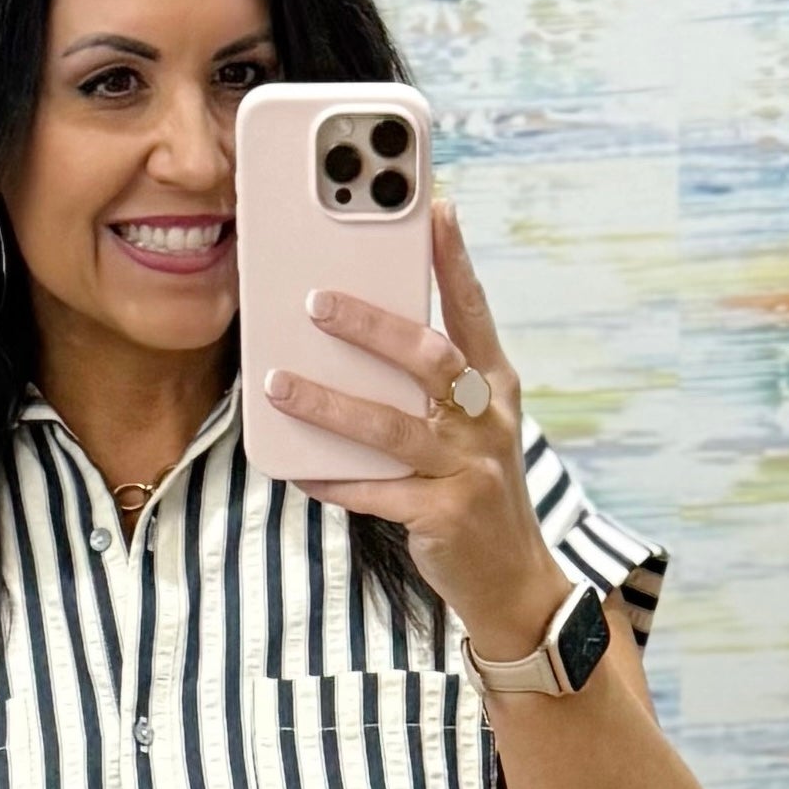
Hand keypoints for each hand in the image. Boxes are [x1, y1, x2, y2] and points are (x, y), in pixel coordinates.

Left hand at [263, 195, 572, 661]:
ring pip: (391, 427)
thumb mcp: (468, 429)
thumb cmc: (474, 491)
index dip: (454, 260)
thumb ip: (431, 386)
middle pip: (429, 359)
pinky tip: (296, 468)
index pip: (474, 311)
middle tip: (317, 300)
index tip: (434, 207)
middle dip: (371, 325)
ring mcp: (469, 472)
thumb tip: (360, 337)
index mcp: (496, 388)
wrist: (511, 582)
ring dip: (330, 404)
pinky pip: (376, 494)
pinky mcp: (444, 519)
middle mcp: (487, 423)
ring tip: (277, 383)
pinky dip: (333, 480)